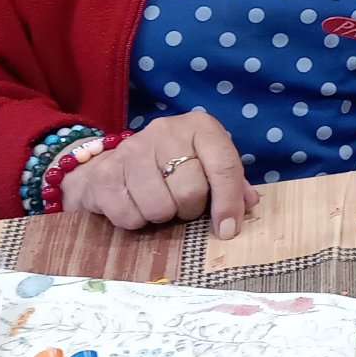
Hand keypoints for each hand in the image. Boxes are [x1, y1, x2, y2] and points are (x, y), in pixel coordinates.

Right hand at [60, 108, 258, 238]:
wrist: (109, 161)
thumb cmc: (170, 165)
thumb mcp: (206, 164)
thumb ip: (231, 182)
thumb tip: (250, 204)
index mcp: (200, 126)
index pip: (224, 166)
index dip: (229, 202)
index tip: (228, 229)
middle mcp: (166, 131)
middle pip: (190, 191)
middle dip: (189, 209)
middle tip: (181, 205)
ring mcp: (132, 149)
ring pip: (159, 207)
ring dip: (161, 216)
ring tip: (158, 203)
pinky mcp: (105, 173)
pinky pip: (129, 216)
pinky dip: (135, 221)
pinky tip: (134, 204)